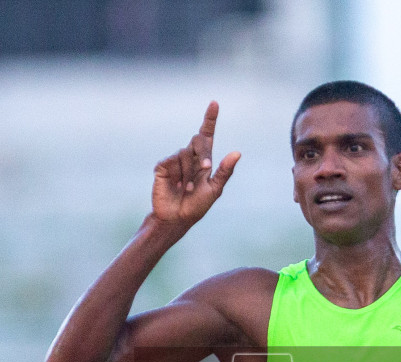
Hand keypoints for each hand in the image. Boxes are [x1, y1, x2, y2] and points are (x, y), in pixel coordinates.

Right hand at [151, 101, 240, 230]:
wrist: (177, 218)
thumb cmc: (196, 206)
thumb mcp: (215, 189)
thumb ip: (225, 171)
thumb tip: (237, 152)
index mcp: (203, 160)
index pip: (207, 135)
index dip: (210, 119)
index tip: (214, 103)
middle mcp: (189, 157)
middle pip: (198, 139)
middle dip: (203, 152)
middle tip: (206, 168)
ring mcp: (175, 161)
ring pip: (186, 152)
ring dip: (190, 173)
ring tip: (188, 189)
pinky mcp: (163, 166)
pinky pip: (174, 160)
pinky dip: (179, 174)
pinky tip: (177, 186)